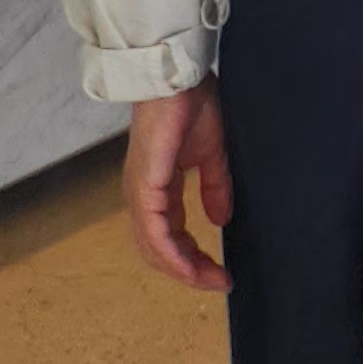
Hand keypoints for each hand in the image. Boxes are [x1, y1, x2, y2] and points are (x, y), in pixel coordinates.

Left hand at [123, 86, 232, 291]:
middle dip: (190, 271)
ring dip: (182, 269)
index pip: (171, 236)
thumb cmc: (191, 107)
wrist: (178, 80)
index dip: (195, 258)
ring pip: (154, 248)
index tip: (221, 274)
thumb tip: (220, 220)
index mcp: (157, 189)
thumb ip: (214, 187)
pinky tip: (190, 266)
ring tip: (211, 279)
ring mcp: (140, 195)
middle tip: (219, 282)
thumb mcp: (211, 154)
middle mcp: (143, 198)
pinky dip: (173, 254)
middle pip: (159, 250)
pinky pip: (155, 232)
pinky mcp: (145, 187)